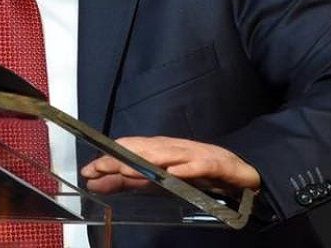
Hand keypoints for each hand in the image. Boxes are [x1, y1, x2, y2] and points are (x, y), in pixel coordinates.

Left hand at [80, 136, 260, 194]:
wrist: (242, 171)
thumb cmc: (197, 173)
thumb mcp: (157, 180)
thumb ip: (128, 181)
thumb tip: (96, 182)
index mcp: (159, 150)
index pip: (130, 150)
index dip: (109, 158)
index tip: (88, 170)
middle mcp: (174, 148)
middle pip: (144, 150)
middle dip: (121, 157)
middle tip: (99, 168)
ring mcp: (194, 154)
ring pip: (168, 155)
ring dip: (147, 162)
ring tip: (127, 170)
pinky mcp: (215, 163)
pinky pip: (199, 165)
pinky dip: (186, 169)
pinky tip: (173, 174)